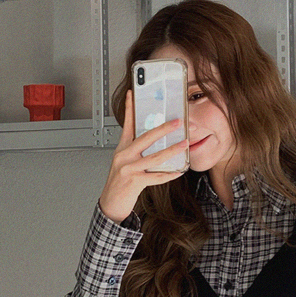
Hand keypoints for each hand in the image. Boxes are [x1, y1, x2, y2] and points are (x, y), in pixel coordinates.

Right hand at [100, 90, 188, 224]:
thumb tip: (152, 138)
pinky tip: (179, 171)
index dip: (129, 108)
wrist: (111, 202)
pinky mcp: (135, 182)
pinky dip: (169, 174)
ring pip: (155, 157)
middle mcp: (125, 156)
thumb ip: (135, 148)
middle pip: (146, 137)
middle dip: (163, 129)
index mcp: (122, 148)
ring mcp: (129, 168)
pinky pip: (156, 177)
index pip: (127, 124)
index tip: (132, 94)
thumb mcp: (123, 160)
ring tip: (184, 144)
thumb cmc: (120, 182)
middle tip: (177, 122)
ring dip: (172, 150)